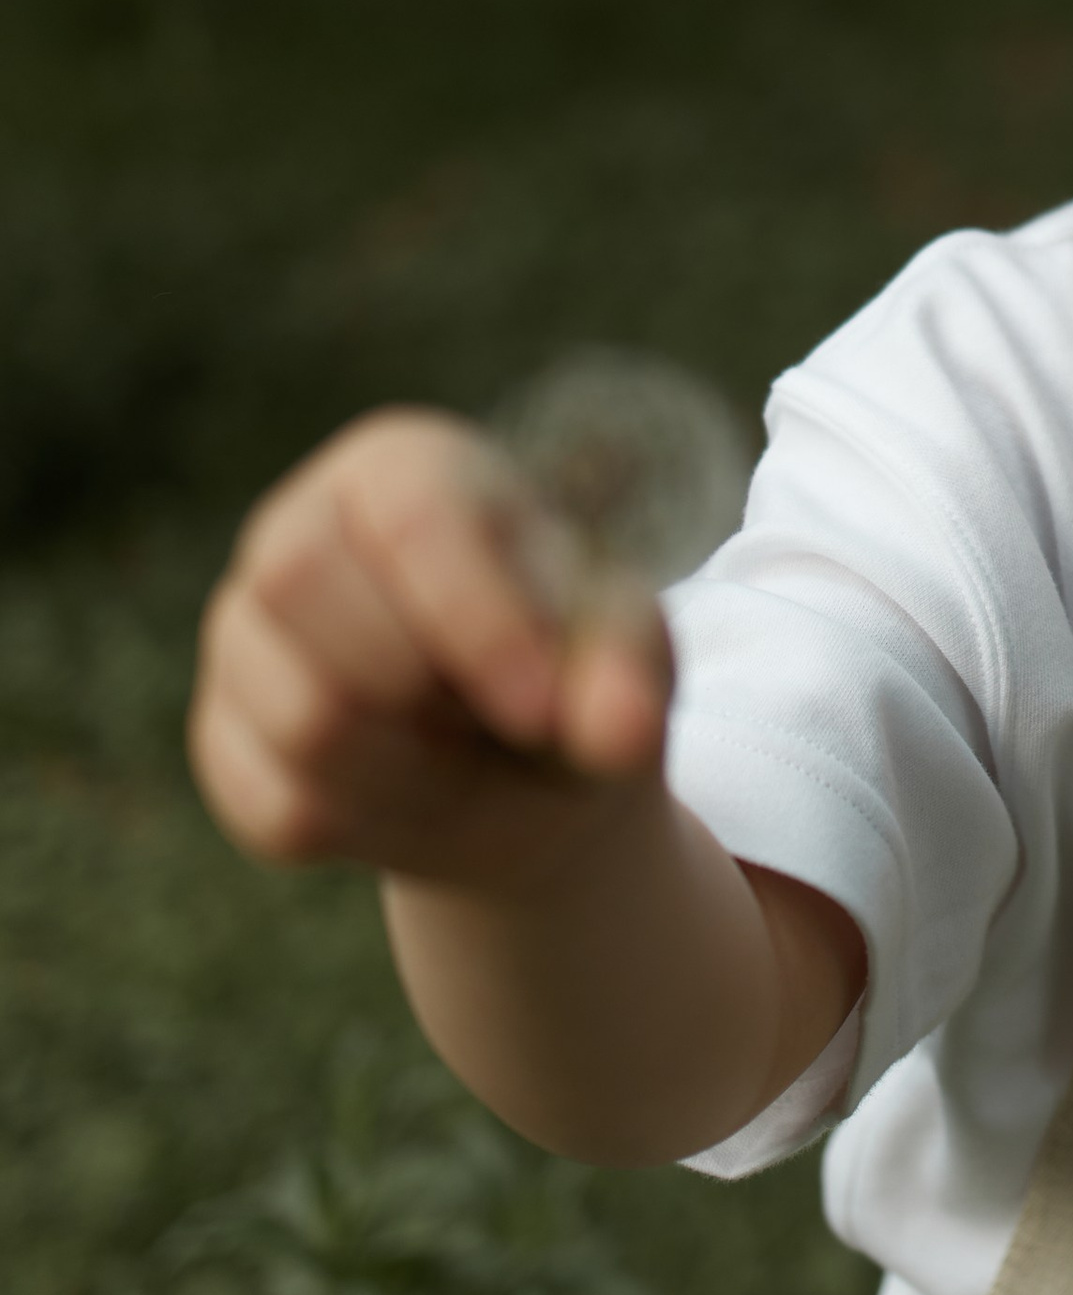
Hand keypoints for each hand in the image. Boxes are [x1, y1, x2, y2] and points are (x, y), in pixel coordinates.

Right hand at [190, 409, 672, 893]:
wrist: (530, 772)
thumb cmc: (579, 669)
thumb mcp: (628, 658)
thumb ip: (627, 678)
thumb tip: (620, 729)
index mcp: (404, 466)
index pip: (412, 518)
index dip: (474, 618)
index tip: (540, 707)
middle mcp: (297, 529)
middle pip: (302, 586)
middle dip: (425, 685)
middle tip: (509, 721)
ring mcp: (243, 636)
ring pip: (301, 717)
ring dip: (417, 770)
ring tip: (472, 753)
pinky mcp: (222, 739)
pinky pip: (281, 808)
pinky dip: (376, 828)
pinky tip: (421, 793)